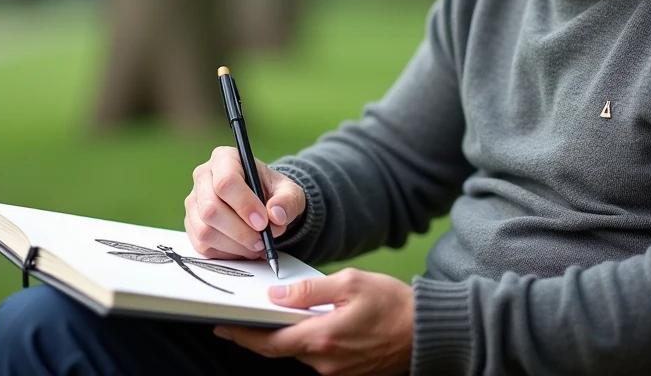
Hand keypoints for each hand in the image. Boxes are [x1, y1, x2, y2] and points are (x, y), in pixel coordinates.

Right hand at [184, 146, 305, 258]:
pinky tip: (244, 248)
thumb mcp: (289, 191)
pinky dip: (227, 253)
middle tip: (262, 240)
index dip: (244, 204)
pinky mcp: (192, 225)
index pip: (226, 181)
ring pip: (205, 231)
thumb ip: (287, 201)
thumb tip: (276, 215)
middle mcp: (203, 177)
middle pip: (211, 209)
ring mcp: (194, 202)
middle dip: (240, 231)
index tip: (263, 222)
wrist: (262, 204)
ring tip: (257, 245)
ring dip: (234, 245)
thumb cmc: (272, 192)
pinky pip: (203, 246)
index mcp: (225, 158)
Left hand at [214, 268, 412, 375]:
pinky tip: (317, 324)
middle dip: (263, 334)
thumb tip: (276, 296)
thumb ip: (309, 291)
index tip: (223, 327)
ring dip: (291, 335)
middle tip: (245, 319)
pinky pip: (320, 357)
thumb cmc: (394, 304)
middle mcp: (326, 362)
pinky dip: (311, 341)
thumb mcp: (350, 284)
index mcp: (322, 339)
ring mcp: (338, 372)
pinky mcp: (349, 373)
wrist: (428, 331)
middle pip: (282, 350)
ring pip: (301, 353)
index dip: (242, 336)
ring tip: (287, 314)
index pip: (269, 344)